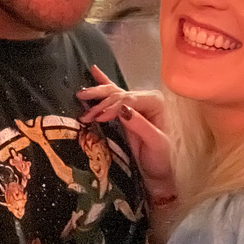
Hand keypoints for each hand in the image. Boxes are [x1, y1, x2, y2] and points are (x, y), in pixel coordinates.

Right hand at [77, 66, 173, 199]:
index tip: (99, 117)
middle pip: (120, 95)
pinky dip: (103, 83)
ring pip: (113, 92)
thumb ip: (141, 125)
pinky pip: (113, 94)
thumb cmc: (161, 159)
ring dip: (97, 95)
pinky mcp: (126, 111)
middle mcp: (146, 99)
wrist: (159, 173)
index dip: (113, 107)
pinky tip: (94, 70)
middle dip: (101, 103)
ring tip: (81, 94)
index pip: (130, 100)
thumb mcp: (155, 143)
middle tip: (86, 113)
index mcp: (156, 103)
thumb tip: (122, 109)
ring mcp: (135, 104)